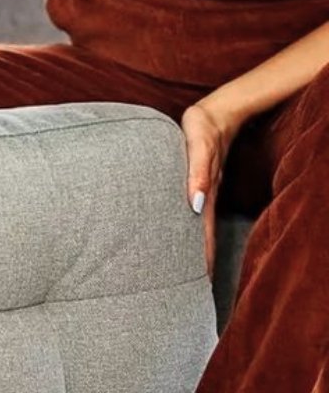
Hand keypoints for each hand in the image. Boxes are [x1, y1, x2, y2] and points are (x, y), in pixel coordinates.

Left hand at [180, 102, 239, 277]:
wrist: (216, 112)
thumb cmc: (203, 126)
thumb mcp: (198, 146)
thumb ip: (197, 173)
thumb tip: (195, 204)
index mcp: (204, 192)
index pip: (203, 234)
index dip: (202, 259)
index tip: (199, 284)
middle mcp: (203, 194)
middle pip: (200, 234)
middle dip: (196, 259)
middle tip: (186, 284)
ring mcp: (202, 188)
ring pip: (196, 223)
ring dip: (192, 243)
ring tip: (181, 264)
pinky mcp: (197, 178)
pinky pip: (193, 207)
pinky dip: (189, 223)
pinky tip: (180, 227)